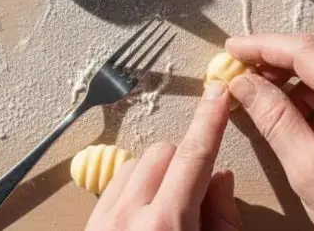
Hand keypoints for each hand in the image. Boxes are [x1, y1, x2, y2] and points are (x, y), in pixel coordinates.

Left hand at [85, 81, 240, 229]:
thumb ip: (223, 217)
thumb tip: (220, 176)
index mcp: (167, 225)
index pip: (193, 156)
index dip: (209, 121)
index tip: (217, 95)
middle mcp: (129, 218)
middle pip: (162, 153)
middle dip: (183, 163)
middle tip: (195, 195)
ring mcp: (104, 220)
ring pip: (134, 163)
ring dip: (156, 176)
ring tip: (168, 210)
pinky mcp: (90, 224)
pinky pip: (114, 184)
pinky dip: (134, 189)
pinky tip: (145, 217)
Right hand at [226, 31, 313, 230]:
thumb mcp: (307, 171)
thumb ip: (274, 118)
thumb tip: (242, 83)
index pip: (307, 50)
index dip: (264, 45)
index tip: (234, 48)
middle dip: (284, 53)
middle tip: (249, 71)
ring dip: (306, 69)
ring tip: (273, 96)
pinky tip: (306, 109)